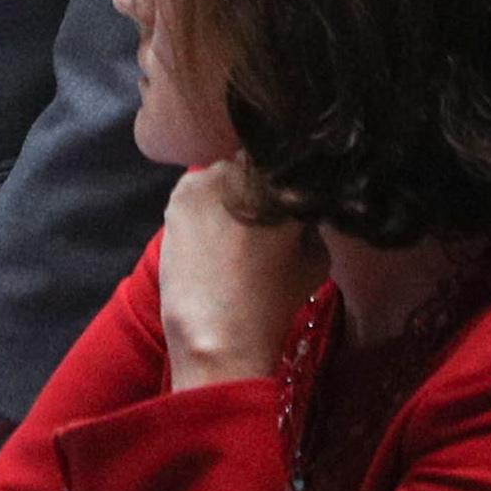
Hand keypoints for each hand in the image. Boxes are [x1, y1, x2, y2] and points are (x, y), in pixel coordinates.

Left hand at [157, 162, 323, 393]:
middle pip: (254, 162)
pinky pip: (198, 186)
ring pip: (224, 172)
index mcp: (284, 180)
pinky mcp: (176, 195)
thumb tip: (298, 199)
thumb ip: (308, 217)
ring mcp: (204, 178)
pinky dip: (207, 200)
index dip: (292, 174)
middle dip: (261, 179)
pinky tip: (215, 226)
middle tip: (266, 205)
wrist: (217, 330)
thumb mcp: (315, 255)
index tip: (294, 190)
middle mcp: (242, 168)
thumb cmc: (274, 300)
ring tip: (238, 221)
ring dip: (232, 187)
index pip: (291, 159)